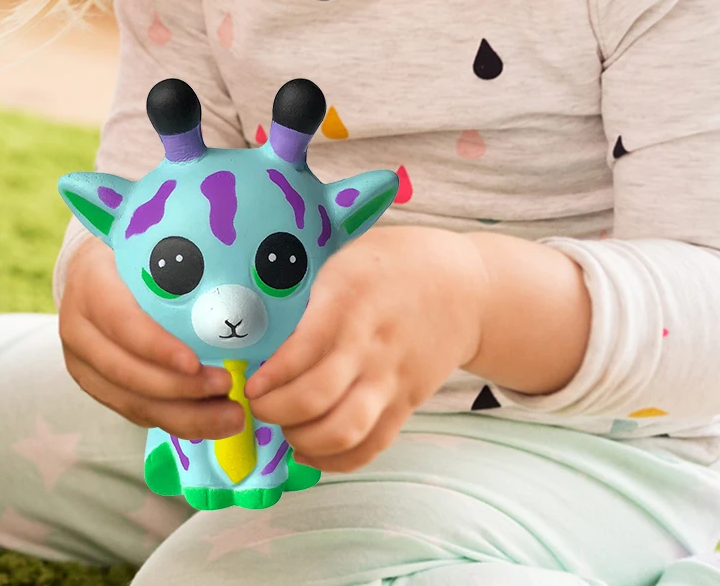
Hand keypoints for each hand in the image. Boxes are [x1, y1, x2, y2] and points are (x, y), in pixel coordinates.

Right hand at [58, 235, 240, 439]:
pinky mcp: (94, 384)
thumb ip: (181, 262)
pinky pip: (133, 410)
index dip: (156, 347)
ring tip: (231, 416)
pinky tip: (209, 421)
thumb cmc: (139, 253)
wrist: (94, 268)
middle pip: (127, 371)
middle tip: (229, 390)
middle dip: (180, 389)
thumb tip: (242, 277)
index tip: (195, 364)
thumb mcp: (152, 246)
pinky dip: (173, 419)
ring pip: (131, 400)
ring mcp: (81, 361)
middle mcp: (78, 326)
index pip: (121, 321)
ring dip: (184, 414)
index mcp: (92, 283)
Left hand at [243, 225, 485, 473]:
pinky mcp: (407, 402)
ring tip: (286, 426)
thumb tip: (263, 329)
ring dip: (302, 439)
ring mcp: (392, 378)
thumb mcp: (350, 259)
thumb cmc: (399, 264)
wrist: (469, 287)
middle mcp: (371, 344)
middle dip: (274, 412)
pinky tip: (312, 447)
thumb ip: (313, 294)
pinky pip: (370, 446)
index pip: (301, 352)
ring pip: (343, 431)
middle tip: (259, 404)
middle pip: (315, 399)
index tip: (250, 382)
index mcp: (350, 301)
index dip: (268, 378)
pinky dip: (335, 459)